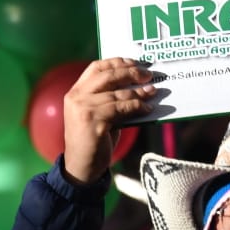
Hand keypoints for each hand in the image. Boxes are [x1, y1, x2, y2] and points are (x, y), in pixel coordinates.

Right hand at [62, 57, 156, 183]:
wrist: (82, 167)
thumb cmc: (94, 140)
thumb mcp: (98, 114)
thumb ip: (109, 98)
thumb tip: (139, 86)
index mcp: (75, 92)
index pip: (96, 67)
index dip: (116, 62)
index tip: (135, 63)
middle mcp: (77, 98)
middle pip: (108, 76)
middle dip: (131, 72)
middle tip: (148, 75)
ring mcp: (84, 110)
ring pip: (118, 94)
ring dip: (139, 92)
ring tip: (153, 92)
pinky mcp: (94, 122)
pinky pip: (122, 109)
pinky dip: (138, 107)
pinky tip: (148, 109)